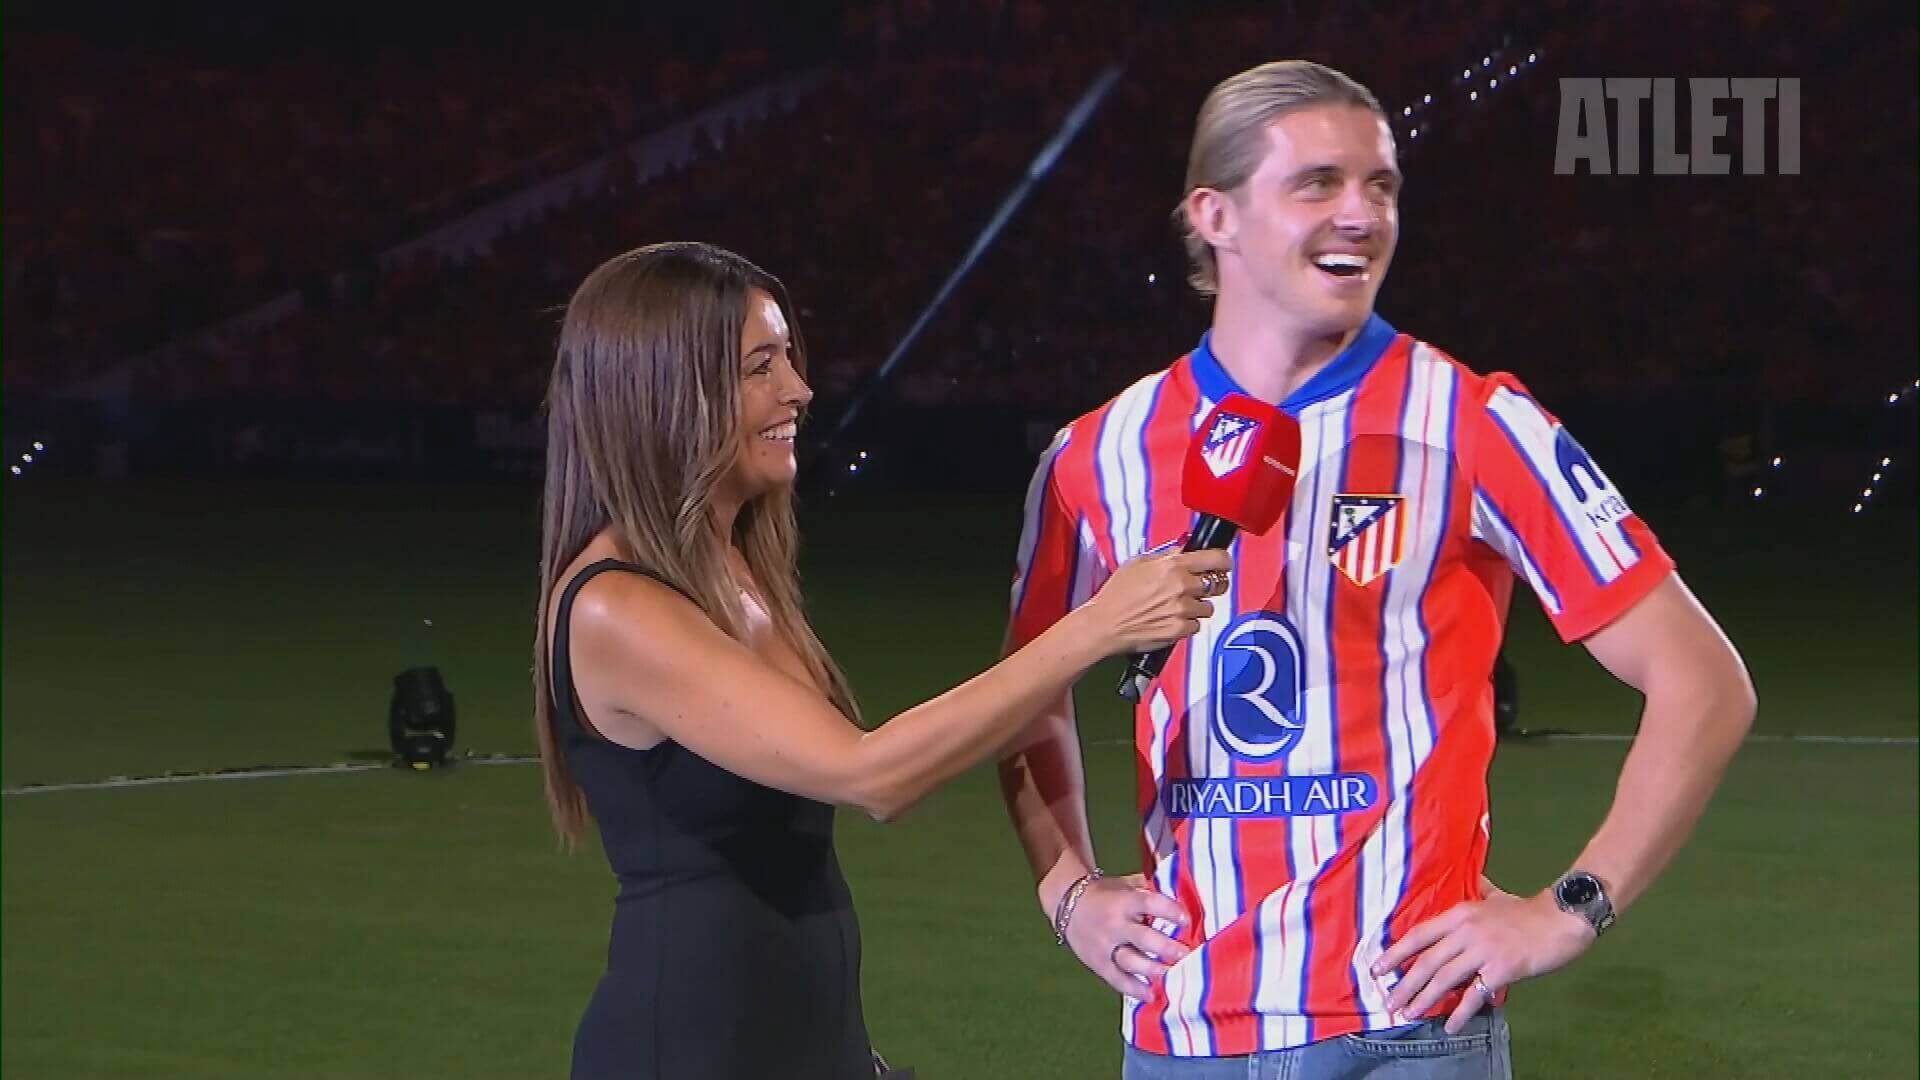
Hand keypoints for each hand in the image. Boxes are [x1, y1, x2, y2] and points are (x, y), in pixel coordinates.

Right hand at [1060, 874, 1192, 1002]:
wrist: (1067, 903)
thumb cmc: (1105, 894)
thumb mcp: (1125, 884)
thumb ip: (1149, 889)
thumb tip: (1181, 894)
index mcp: (1124, 901)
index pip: (1149, 903)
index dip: (1169, 911)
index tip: (1186, 919)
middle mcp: (1115, 924)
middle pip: (1143, 938)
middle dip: (1166, 947)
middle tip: (1186, 954)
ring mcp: (1106, 946)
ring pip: (1131, 961)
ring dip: (1153, 970)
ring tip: (1173, 976)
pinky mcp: (1099, 963)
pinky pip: (1117, 979)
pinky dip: (1134, 989)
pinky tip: (1151, 995)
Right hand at [1082, 549, 1231, 654]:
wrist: (1105, 625)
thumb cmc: (1116, 594)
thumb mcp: (1138, 563)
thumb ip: (1166, 555)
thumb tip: (1184, 548)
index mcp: (1172, 566)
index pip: (1216, 558)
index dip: (1223, 561)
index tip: (1223, 564)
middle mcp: (1181, 586)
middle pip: (1218, 583)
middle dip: (1213, 584)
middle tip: (1203, 586)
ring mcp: (1182, 610)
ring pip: (1207, 607)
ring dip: (1197, 607)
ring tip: (1176, 607)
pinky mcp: (1180, 630)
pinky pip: (1196, 625)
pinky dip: (1187, 624)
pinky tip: (1171, 620)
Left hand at [1371, 879, 1593, 1033]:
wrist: (1561, 919)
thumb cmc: (1528, 910)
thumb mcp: (1496, 895)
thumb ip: (1481, 890)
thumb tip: (1475, 880)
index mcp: (1460, 913)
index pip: (1418, 935)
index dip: (1395, 953)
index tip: (1377, 969)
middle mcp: (1465, 931)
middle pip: (1426, 961)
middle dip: (1405, 984)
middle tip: (1389, 1002)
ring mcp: (1482, 951)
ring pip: (1445, 979)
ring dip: (1424, 999)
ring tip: (1409, 1014)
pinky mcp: (1501, 969)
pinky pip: (1475, 995)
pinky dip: (1460, 1013)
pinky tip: (1451, 1026)